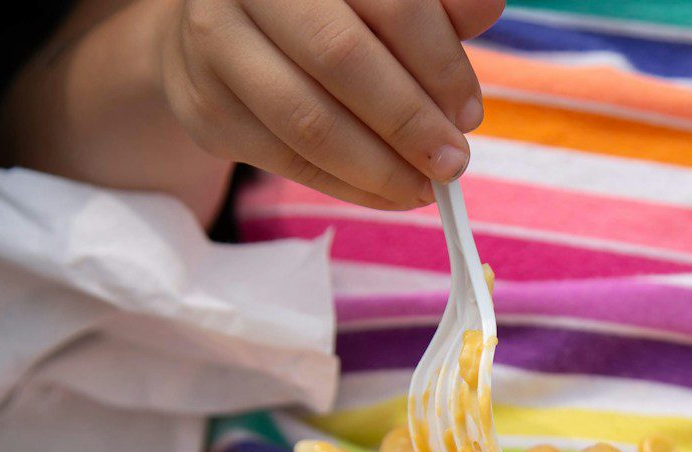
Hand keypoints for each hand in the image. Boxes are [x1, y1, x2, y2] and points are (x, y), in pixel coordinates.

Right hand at [154, 0, 502, 208]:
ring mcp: (215, 44)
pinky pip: (286, 159)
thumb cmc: (325, 7)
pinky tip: (386, 192)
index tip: (469, 111)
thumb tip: (487, 8)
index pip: (389, 2)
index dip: (437, 60)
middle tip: (452, 162)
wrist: (223, 27)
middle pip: (341, 58)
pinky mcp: (205, 107)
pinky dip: (347, 185)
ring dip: (379, 167)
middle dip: (408, 120)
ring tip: (423, 187)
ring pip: (308, 120)